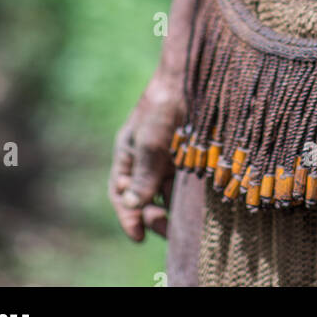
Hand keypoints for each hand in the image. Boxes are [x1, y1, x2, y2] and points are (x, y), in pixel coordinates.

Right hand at [109, 76, 184, 241]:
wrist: (193, 80)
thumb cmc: (163, 106)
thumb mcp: (149, 142)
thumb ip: (142, 175)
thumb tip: (133, 205)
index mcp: (128, 153)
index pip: (121, 192)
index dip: (127, 215)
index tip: (138, 237)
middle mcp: (147, 158)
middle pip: (145, 198)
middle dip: (152, 217)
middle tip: (165, 229)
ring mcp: (170, 158)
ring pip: (167, 194)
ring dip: (172, 212)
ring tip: (181, 226)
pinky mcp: (190, 156)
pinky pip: (186, 184)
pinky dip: (188, 199)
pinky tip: (195, 210)